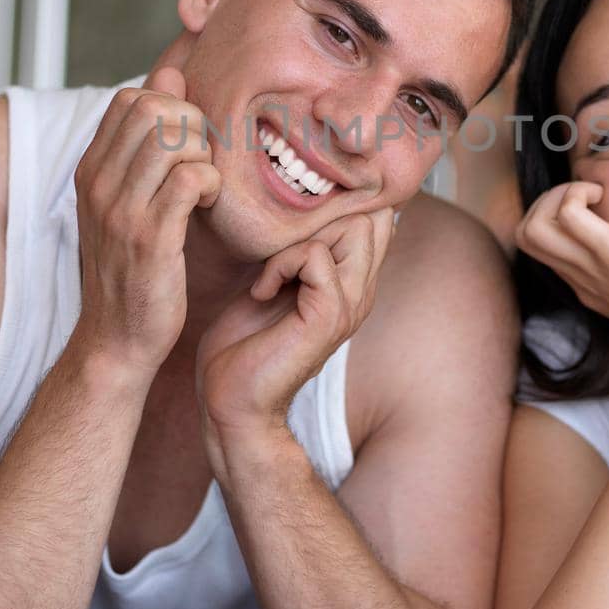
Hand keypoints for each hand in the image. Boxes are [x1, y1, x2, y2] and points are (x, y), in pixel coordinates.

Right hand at [70, 66, 220, 370]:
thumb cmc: (132, 266)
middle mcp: (97, 183)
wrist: (115, 340)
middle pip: (153, 108)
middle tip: (202, 161)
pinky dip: (211, 183)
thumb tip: (170, 71)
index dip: (171, 108)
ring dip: (203, 155)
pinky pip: (191, 179)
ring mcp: (120, 210)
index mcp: (91, 169)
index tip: (186, 144)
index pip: (131, 99)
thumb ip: (147, 138)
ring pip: (173, 138)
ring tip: (205, 186)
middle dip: (192, 125)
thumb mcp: (129, 197)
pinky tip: (208, 205)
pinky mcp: (150, 238)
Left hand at [197, 209, 394, 453]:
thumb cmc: (245, 344)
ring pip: (353, 228)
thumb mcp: (276, 282)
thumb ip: (299, 253)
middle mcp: (361, 293)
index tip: (293, 230)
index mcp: (353, 284)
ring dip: (298, 242)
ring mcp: (351, 306)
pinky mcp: (330, 316)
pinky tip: (263, 292)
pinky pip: (314, 255)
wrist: (232, 400)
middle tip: (282, 256)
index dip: (339, 207)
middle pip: (370, 217)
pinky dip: (280, 265)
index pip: (376, 219)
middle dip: (321, 220)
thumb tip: (300, 211)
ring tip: (271, 276)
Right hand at [516, 182, 608, 366]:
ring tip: (592, 195)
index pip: (539, 246)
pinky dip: (576, 193)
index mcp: (584, 284)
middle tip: (586, 197)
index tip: (591, 208)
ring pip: (530, 228)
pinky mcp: (608, 253)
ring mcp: (588, 266)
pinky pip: (567, 214)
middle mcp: (578, 276)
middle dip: (545, 202)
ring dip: (556, 196)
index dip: (553, 216)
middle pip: (524, 235)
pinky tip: (604, 196)